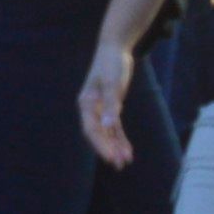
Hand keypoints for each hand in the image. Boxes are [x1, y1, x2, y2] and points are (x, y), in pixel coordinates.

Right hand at [75, 42, 136, 166]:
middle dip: (109, 149)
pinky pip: (114, 127)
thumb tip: (108, 126)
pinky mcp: (111, 107)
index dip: (101, 145)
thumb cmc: (111, 64)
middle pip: (98, 134)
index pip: (92, 129)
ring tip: (125, 162)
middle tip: (119, 164)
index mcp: (86, 103)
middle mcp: (91, 109)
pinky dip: (120, 138)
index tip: (112, 158)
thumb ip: (110, 106)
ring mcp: (100, 109)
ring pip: (107, 132)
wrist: (114, 49)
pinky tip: (127, 149)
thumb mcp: (113, 84)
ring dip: (115, 146)